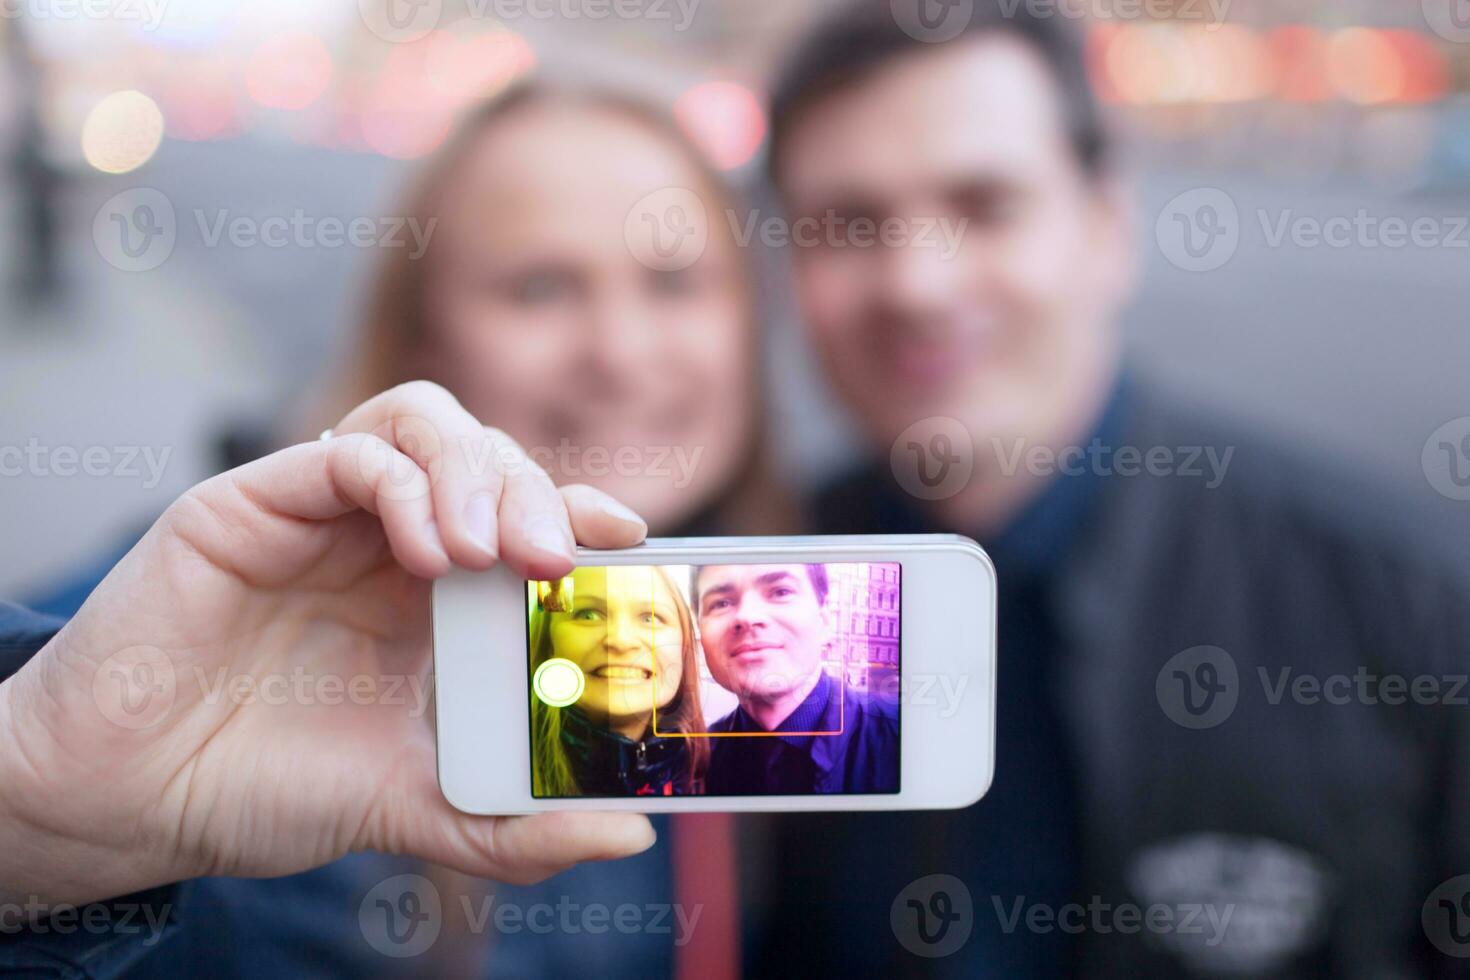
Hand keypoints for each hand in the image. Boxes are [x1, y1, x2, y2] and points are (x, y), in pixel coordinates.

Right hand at [0, 381, 654, 908]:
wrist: (130, 800)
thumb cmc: (262, 787)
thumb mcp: (415, 806)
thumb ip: (516, 825)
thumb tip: (630, 832)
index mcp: (431, 593)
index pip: (524, 516)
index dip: (581, 513)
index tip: (630, 544)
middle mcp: (385, 538)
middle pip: (488, 458)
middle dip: (538, 492)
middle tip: (558, 558)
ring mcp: (323, 512)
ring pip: (424, 425)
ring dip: (476, 472)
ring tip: (492, 552)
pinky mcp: (254, 499)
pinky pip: (348, 452)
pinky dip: (403, 484)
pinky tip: (427, 551)